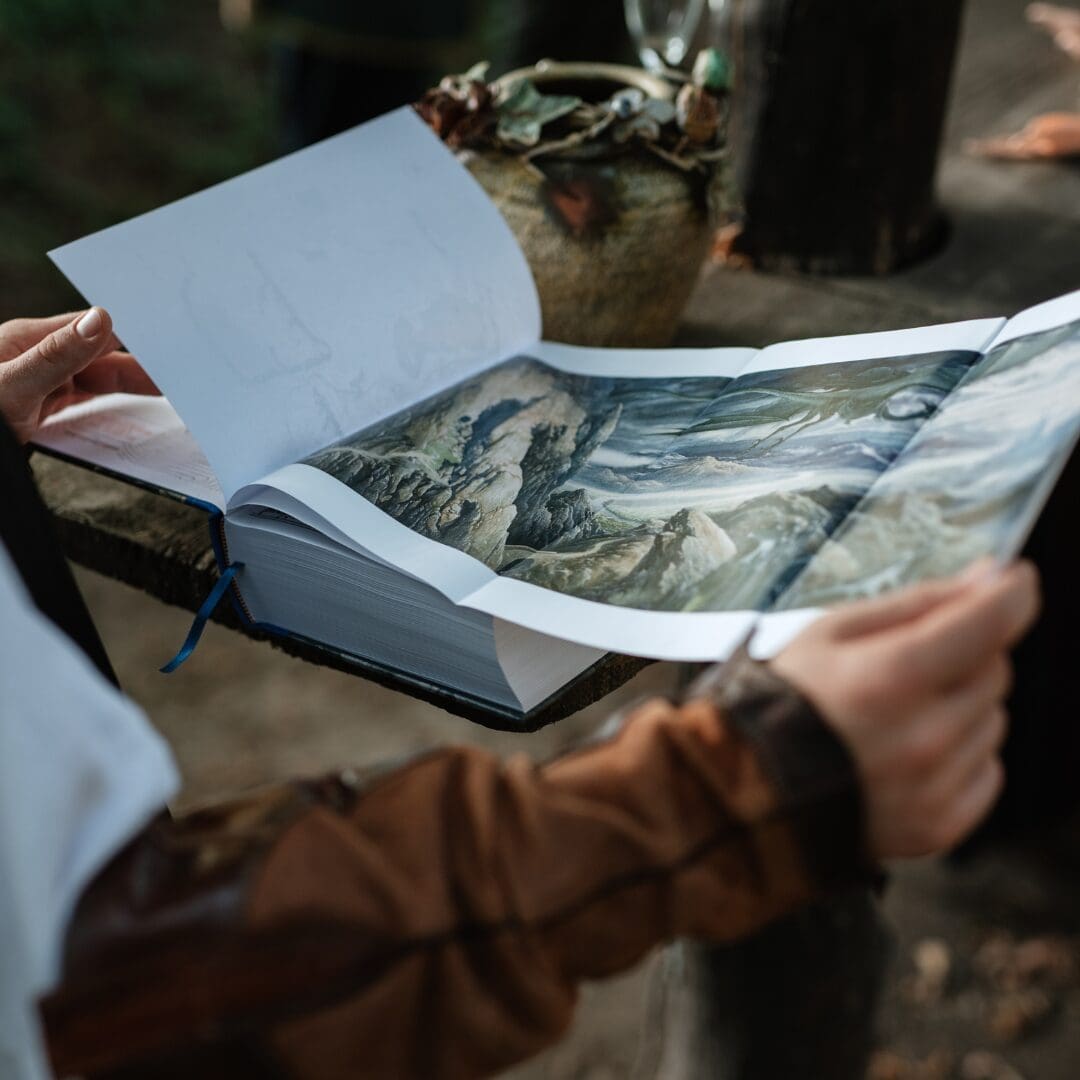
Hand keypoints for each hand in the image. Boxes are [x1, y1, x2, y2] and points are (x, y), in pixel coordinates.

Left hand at [0, 308, 157, 442]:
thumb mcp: (15, 384)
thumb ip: (58, 355)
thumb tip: (101, 320)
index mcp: (29, 339)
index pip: (91, 329)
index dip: (129, 334)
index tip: (164, 343)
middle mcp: (37, 357)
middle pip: (99, 357)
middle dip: (138, 362)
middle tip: (177, 372)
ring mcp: (39, 381)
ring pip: (95, 378)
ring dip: (128, 383)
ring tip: (166, 388)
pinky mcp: (40, 405)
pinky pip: (82, 398)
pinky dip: (107, 401)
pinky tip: (126, 405)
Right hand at [771, 560, 1040, 859]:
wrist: (747, 789)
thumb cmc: (783, 701)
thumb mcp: (831, 631)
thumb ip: (916, 604)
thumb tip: (985, 578)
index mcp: (890, 677)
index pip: (989, 623)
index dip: (1010, 592)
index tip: (1013, 579)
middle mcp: (922, 737)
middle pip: (994, 670)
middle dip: (967, 653)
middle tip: (915, 660)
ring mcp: (933, 787)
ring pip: (993, 719)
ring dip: (961, 706)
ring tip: (898, 715)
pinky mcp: (939, 825)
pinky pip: (988, 771)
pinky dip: (960, 755)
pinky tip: (908, 752)